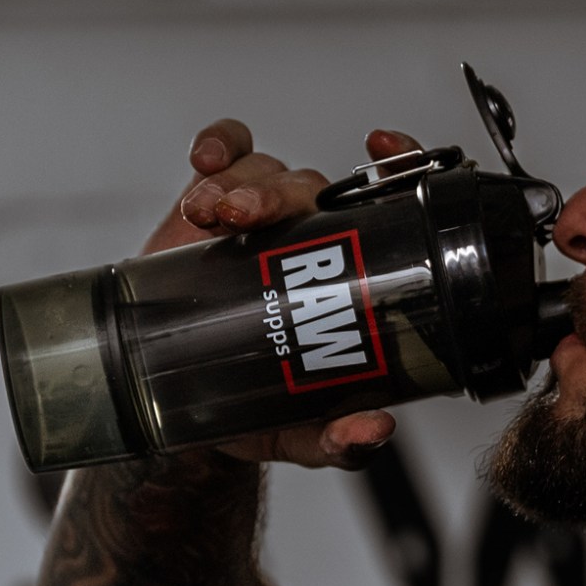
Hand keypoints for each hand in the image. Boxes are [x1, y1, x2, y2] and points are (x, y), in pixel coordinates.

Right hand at [142, 120, 424, 469]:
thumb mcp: (303, 430)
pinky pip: (224, 157)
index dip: (395, 161)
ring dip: (235, 180)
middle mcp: (311, 235)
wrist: (190, 412)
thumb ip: (339, 440)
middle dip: (275, 192)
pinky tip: (202, 162)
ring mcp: (262, 218)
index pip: (386, 204)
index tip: (380, 146)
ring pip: (262, 170)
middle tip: (245, 217)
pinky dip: (217, 145)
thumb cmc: (262, 408)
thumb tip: (374, 429)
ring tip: (208, 213)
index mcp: (351, 273)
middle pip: (308, 187)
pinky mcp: (214, 209)